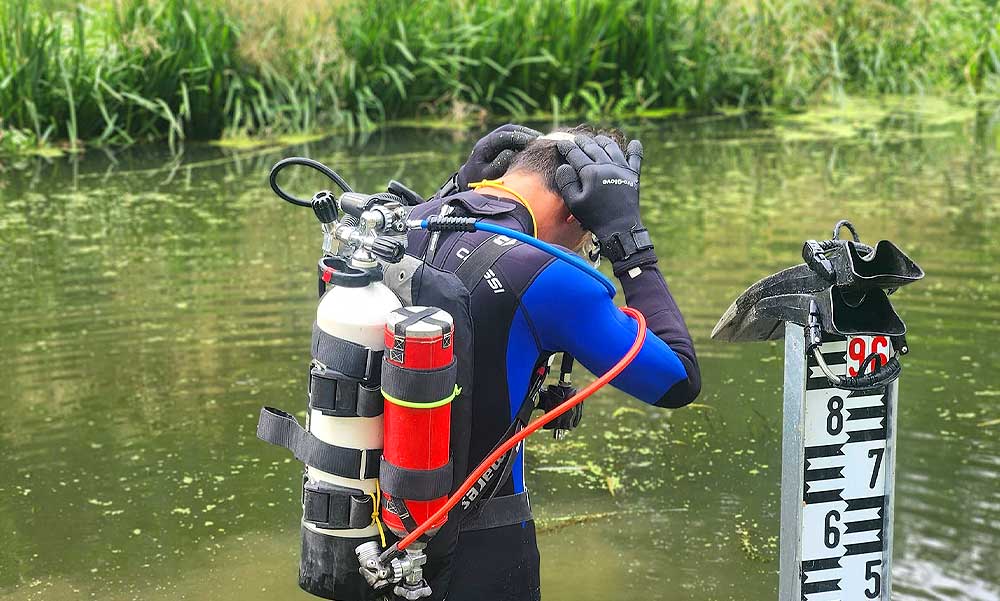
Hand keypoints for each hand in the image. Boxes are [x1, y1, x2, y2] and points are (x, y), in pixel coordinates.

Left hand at [442, 124, 539, 195]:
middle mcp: (489, 139)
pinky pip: (514, 136)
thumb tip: (511, 152)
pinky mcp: (500, 143)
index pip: (503, 136)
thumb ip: (498, 164)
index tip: (532, 143)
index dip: (518, 138)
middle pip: (509, 129)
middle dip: (526, 133)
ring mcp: (494, 140)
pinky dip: (525, 139)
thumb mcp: (487, 175)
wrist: (469, 181)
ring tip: (541, 142)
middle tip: (541, 140)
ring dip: (527, 134)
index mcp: (484, 146)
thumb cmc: (478, 181)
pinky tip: (536, 146)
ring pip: (513, 131)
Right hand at [555, 135, 654, 271]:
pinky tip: (634, 142)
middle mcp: (607, 165)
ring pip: (612, 147)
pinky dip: (635, 149)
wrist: (620, 228)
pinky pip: (635, 158)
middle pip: (592, 147)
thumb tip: (564, 165)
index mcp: (590, 172)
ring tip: (598, 138)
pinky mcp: (633, 176)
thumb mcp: (574, 202)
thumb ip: (566, 182)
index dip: (566, 147)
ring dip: (603, 140)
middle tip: (576, 139)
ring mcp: (622, 169)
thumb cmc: (594, 217)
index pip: (575, 153)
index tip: (560, 143)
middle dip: (582, 141)